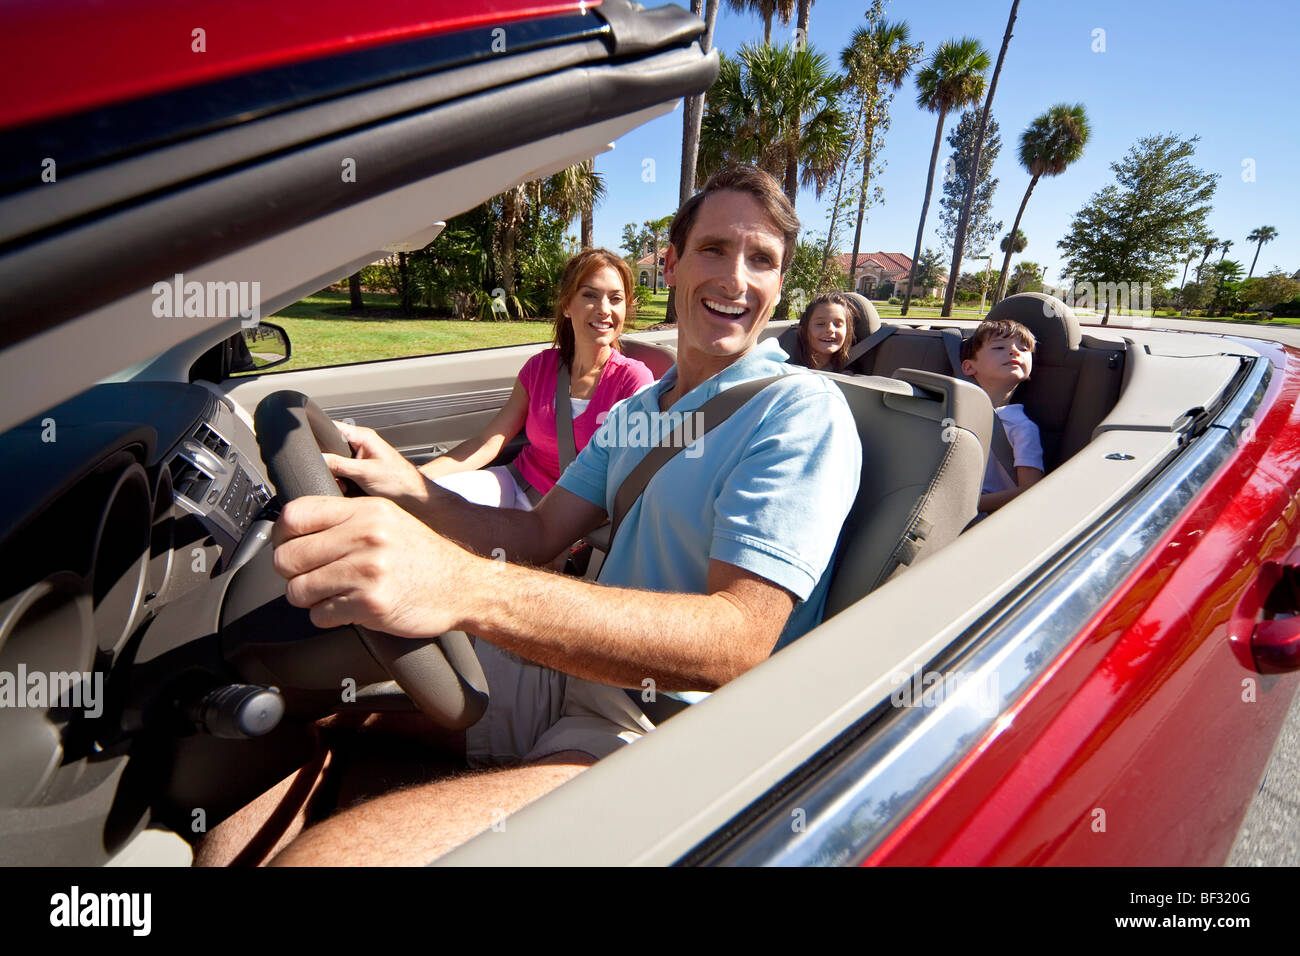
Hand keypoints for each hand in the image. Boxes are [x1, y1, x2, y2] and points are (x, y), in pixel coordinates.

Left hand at [272, 495, 472, 636]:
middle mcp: (366, 537)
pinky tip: (348, 608)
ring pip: (298, 590)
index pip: (295, 515)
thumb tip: (293, 529)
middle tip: (309, 577)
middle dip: (292, 573)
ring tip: (331, 594)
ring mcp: (368, 571)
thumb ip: (346, 520)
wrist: (463, 587)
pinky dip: (328, 617)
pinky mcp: (370, 604)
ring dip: (308, 599)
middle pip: (288, 557)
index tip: (290, 546)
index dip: (282, 535)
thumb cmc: (422, 556)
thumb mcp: (388, 520)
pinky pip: (320, 616)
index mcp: (366, 511)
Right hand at [323, 421, 427, 508]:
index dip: (319, 436)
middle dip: (328, 463)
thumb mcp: (365, 472)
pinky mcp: (361, 472)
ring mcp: (360, 459)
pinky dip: (342, 482)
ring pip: (335, 464)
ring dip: (336, 475)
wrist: (414, 498)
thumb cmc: (401, 482)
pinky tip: (349, 489)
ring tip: (346, 484)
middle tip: (337, 475)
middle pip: (331, 448)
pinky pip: (342, 474)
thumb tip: (319, 459)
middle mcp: (361, 445)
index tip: (311, 448)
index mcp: (363, 437)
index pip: (333, 427)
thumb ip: (339, 464)